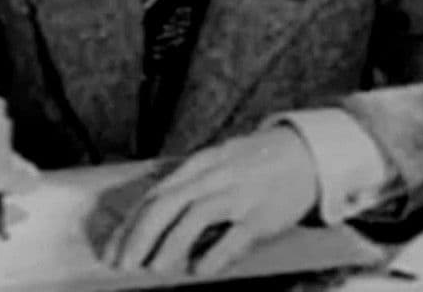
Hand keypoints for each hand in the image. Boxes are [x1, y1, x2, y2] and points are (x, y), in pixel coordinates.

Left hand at [104, 126, 318, 275]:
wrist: (308, 153)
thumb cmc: (258, 163)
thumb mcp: (220, 162)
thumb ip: (190, 184)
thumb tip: (152, 217)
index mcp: (202, 163)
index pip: (156, 193)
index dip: (131, 223)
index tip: (113, 248)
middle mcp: (217, 176)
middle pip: (168, 203)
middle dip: (141, 235)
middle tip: (124, 264)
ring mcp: (240, 194)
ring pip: (196, 215)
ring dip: (170, 244)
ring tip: (155, 268)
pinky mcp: (263, 214)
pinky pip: (235, 237)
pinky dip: (214, 255)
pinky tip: (200, 270)